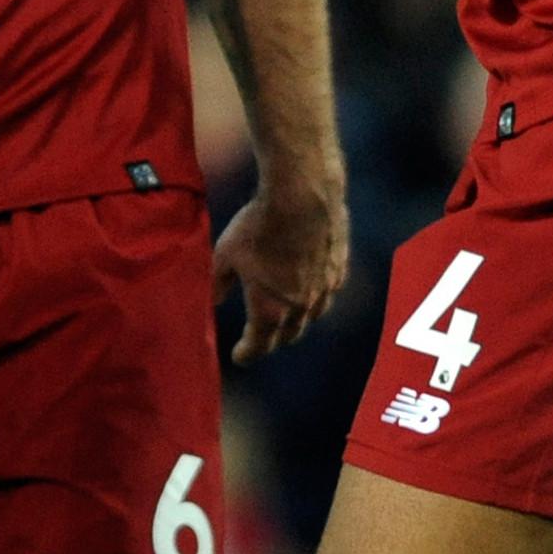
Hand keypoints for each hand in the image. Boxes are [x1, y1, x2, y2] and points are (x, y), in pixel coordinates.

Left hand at [215, 175, 347, 361]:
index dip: (247, 353)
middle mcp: (301, 307)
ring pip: (311, 316)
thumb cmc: (257, 226)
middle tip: (260, 338)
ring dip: (296, 321)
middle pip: (287, 335)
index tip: (240, 356)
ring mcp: (325, 289)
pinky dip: (315, 297)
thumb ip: (219, 283)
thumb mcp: (226, 254)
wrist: (302, 196)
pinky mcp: (339, 269)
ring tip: (285, 318)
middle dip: (271, 340)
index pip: (259, 345)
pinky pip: (327, 293)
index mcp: (270, 310)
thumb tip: (212, 302)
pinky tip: (310, 289)